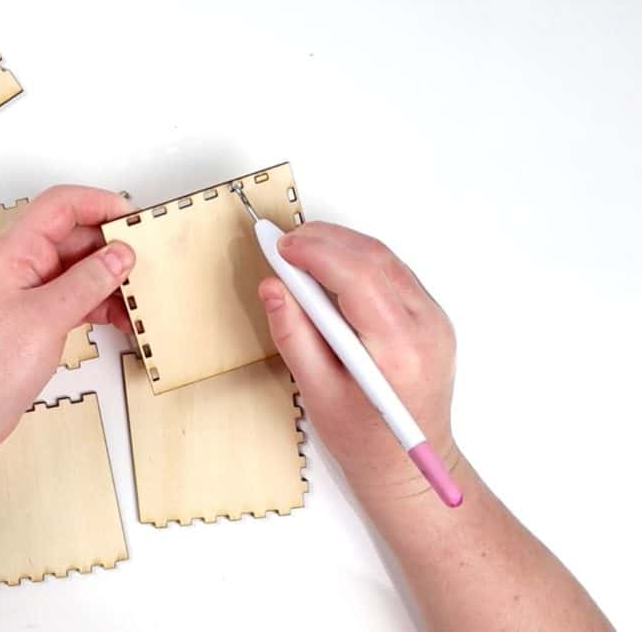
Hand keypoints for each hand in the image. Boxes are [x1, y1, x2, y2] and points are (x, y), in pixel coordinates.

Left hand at [0, 185, 134, 458]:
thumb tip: (121, 253)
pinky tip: (120, 320)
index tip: (135, 219)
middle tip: (146, 264)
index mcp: (13, 251)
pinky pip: (74, 298)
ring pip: (77, 270)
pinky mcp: (33, 320)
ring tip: (138, 299)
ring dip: (109, 280)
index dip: (100, 203)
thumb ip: (87, 281)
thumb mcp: (45, 318)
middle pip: (74, 236)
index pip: (61, 205)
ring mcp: (26, 293)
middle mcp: (18, 265)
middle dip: (112, 246)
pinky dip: (98, 305)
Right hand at [258, 222, 457, 500]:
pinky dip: (358, 261)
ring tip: (299, 250)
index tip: (281, 245)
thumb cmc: (364, 441)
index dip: (317, 253)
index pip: (360, 279)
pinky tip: (328, 267)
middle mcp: (427, 328)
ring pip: (386, 259)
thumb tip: (272, 288)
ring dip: (341, 245)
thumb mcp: (317, 393)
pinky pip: (394, 273)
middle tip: (283, 242)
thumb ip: (294, 335)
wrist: (409, 467)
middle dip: (325, 240)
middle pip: (375, 259)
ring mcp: (435, 320)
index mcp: (399, 352)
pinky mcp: (432, 317)